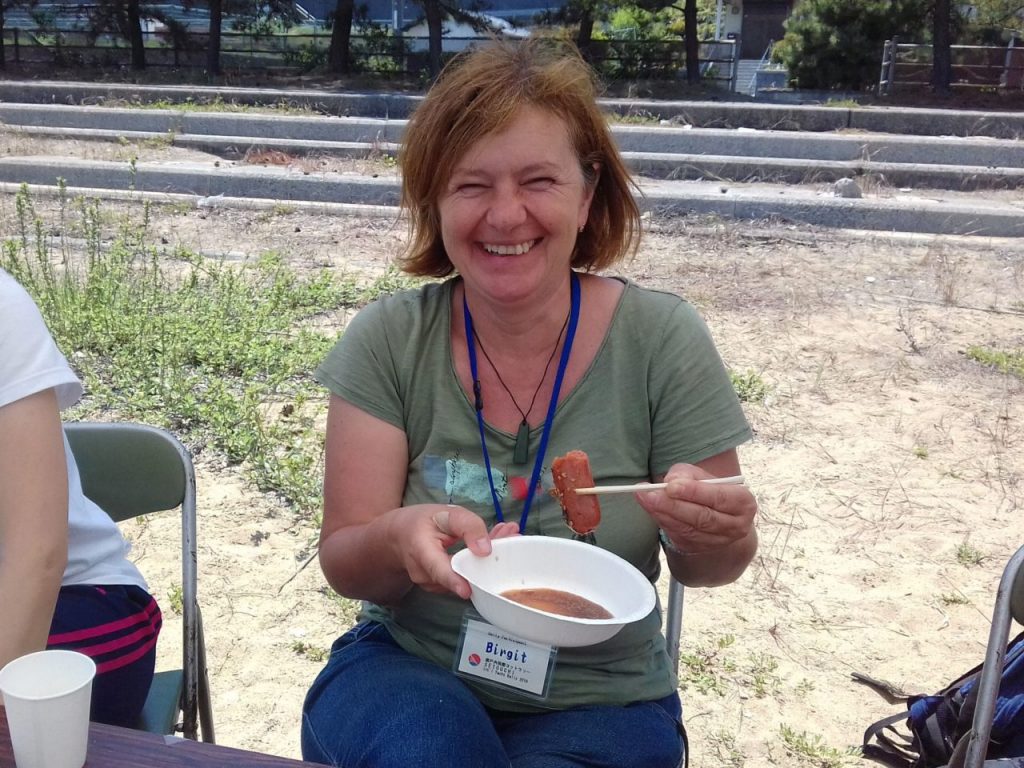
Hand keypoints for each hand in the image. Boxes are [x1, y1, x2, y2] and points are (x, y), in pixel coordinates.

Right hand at [396, 505, 518, 599]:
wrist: (400, 537)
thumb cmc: (423, 522)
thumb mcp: (444, 513)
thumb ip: (466, 526)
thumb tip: (486, 550)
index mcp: (421, 551)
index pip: (437, 570)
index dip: (453, 581)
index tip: (467, 590)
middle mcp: (425, 575)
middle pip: (461, 574)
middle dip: (489, 558)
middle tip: (512, 533)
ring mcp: (434, 585)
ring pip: (466, 576)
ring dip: (487, 558)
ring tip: (506, 532)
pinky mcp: (443, 588)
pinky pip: (464, 577)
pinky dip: (479, 563)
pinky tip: (492, 545)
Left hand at [635, 464, 756, 554]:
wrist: (717, 515)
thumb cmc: (709, 490)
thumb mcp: (702, 475)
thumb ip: (687, 474)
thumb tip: (670, 481)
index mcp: (743, 502)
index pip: (719, 497)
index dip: (694, 492)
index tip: (670, 486)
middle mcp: (735, 526)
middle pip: (702, 517)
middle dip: (673, 505)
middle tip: (649, 494)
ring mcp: (718, 541)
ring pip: (688, 529)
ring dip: (663, 514)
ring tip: (645, 498)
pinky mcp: (700, 548)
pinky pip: (679, 536)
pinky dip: (663, 522)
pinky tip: (650, 509)